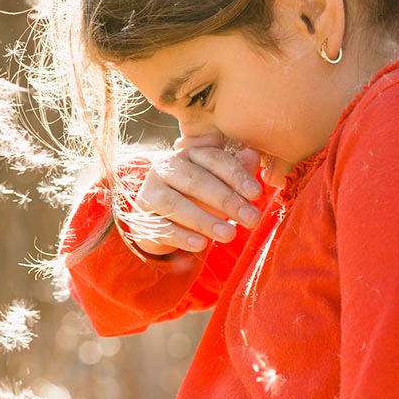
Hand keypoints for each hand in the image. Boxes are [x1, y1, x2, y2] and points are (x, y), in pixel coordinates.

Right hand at [126, 131, 264, 255]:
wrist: (159, 215)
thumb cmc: (196, 194)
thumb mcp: (217, 181)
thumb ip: (235, 170)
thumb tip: (253, 156)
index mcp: (189, 153)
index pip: (214, 159)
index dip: (236, 176)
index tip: (256, 194)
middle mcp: (166, 167)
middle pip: (195, 180)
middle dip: (226, 200)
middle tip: (252, 219)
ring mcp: (150, 192)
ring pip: (175, 204)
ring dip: (204, 220)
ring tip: (230, 234)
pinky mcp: (142, 217)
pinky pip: (161, 227)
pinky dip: (182, 237)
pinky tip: (201, 245)